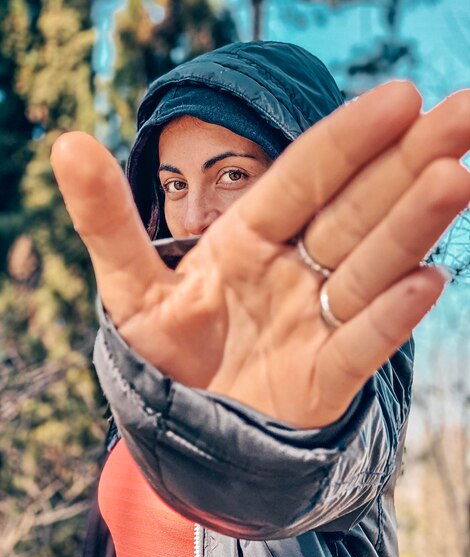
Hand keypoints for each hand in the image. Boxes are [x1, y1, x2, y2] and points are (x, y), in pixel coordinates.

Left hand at [51, 82, 469, 427]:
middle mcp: (292, 273)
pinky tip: (427, 282)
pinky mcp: (326, 379)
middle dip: (408, 163)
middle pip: (354, 211)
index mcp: (247, 241)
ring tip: (455, 180)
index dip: (346, 141)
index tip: (399, 98)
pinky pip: (360, 344)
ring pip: (369, 268)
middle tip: (464, 113)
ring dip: (410, 228)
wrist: (186, 427)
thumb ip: (105, 219)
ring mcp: (314, 324)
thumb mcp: (128, 285)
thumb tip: (63, 144)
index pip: (301, 180)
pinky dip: (389, 317)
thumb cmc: (161, 354)